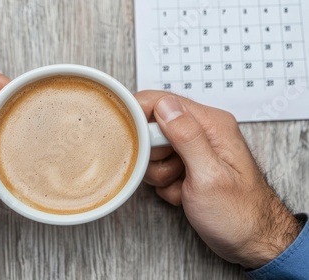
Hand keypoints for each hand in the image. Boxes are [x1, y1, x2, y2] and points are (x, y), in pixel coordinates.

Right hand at [136, 91, 301, 268]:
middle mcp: (203, 132)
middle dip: (153, 154)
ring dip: (160, 173)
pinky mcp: (188, 166)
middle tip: (172, 172)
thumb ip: (186, 136)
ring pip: (154, 151)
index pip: (163, 101)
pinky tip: (184, 194)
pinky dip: (166, 185)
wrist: (251, 241)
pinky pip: (160, 168)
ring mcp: (194, 150)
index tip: (132, 137)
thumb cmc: (240, 214)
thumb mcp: (209, 175)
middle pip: (154, 127)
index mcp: (212, 124)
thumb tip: (164, 105)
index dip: (141, 116)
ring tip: (182, 187)